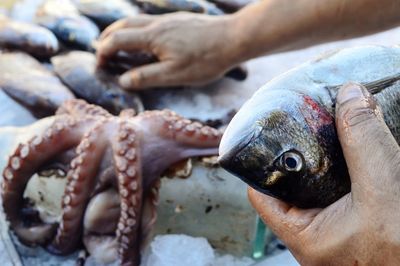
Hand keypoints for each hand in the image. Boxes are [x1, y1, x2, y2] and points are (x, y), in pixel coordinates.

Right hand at [96, 13, 239, 89]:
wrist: (234, 38)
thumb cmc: (206, 60)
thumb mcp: (174, 75)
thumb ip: (146, 77)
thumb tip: (123, 81)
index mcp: (152, 37)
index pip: (117, 40)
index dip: (104, 52)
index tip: (99, 64)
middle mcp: (157, 23)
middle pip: (122, 25)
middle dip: (107, 37)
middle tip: (102, 51)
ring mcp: (169, 19)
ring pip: (136, 20)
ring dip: (122, 31)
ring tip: (119, 44)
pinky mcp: (180, 20)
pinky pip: (150, 21)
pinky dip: (138, 29)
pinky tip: (147, 40)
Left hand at [249, 83, 399, 264]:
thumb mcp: (382, 186)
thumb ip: (363, 139)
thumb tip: (349, 95)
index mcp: (303, 236)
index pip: (261, 192)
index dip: (263, 162)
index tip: (273, 134)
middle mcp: (314, 237)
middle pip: (291, 187)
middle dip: (301, 156)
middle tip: (309, 126)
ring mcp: (334, 234)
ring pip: (318, 190)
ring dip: (327, 163)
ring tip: (332, 135)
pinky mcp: (356, 229)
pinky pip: (340, 196)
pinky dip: (346, 174)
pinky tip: (356, 156)